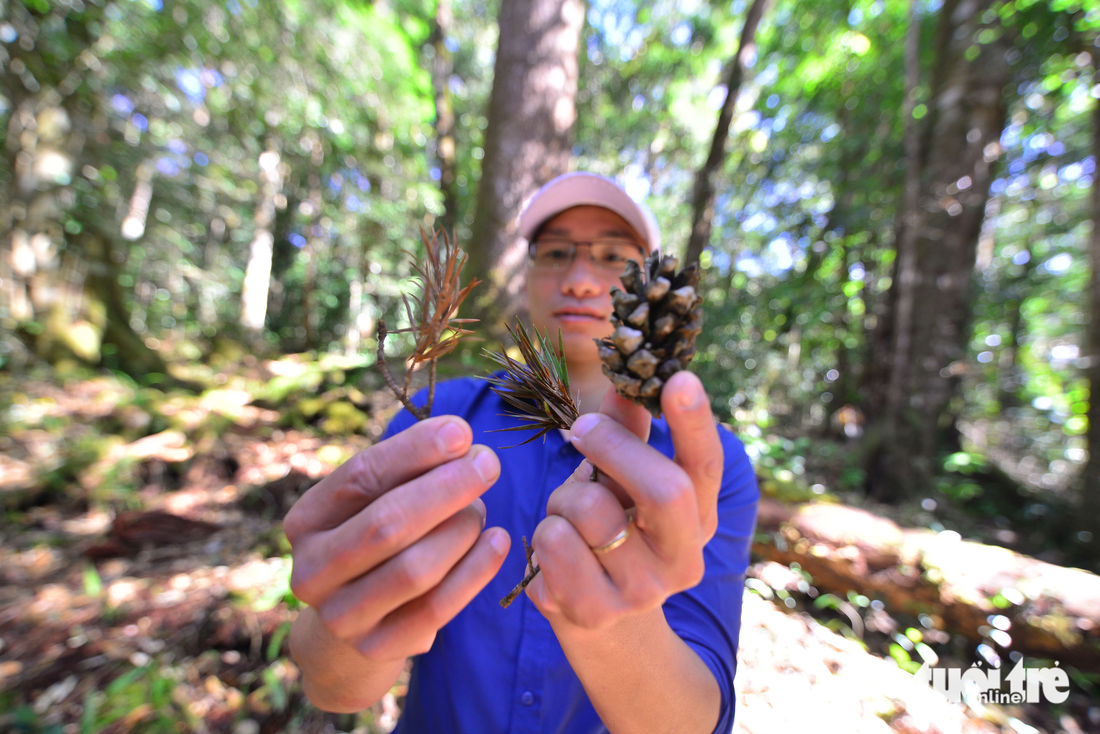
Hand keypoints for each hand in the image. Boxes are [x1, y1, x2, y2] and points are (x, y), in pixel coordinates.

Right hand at [284, 416, 510, 661]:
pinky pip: (437, 608)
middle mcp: (312, 571)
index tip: (461, 432)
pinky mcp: (378, 646)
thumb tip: (460, 438)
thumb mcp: (378, 499)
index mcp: (306, 521)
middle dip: (445, 488)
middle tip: (488, 464)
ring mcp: (342, 615)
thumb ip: (409, 469)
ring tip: (482, 509)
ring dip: (461, 530)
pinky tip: (498, 541)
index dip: (414, 451)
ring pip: (415, 568)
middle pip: (386, 523)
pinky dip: (475, 571)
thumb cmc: (376, 538)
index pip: (358, 477)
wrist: (356, 617)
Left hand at [527, 371, 722, 628]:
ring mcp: (640, 592)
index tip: (680, 377)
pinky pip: (553, 543)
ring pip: (590, 510)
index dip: (695, 423)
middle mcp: (681, 561)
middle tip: (582, 426)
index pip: (705, 468)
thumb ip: (627, 435)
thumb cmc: (612, 530)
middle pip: (662, 489)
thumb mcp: (625, 483)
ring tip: (568, 515)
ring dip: (564, 498)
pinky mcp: (593, 611)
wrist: (599, 619)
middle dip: (613, 446)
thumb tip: (624, 386)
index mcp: (698, 520)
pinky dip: (543, 533)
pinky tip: (555, 551)